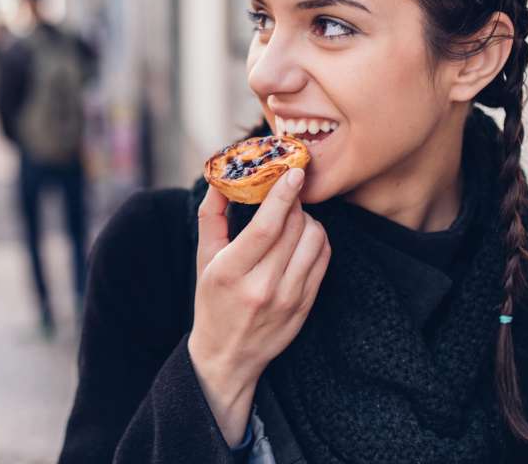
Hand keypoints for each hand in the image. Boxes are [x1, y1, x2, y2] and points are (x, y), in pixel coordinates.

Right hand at [188, 168, 330, 445]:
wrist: (228, 356)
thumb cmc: (212, 301)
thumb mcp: (203, 259)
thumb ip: (211, 216)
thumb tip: (219, 179)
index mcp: (230, 272)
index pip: (266, 227)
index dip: (283, 196)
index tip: (293, 172)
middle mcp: (261, 287)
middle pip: (294, 229)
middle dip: (295, 203)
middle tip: (288, 192)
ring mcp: (288, 299)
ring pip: (315, 241)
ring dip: (308, 220)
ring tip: (293, 219)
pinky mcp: (305, 306)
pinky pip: (323, 259)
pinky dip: (318, 240)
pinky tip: (303, 239)